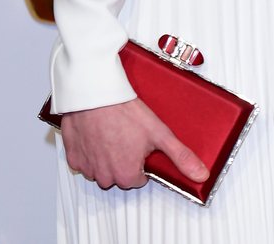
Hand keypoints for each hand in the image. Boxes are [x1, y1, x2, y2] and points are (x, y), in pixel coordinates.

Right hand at [60, 97, 207, 190]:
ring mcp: (87, 167)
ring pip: (101, 169)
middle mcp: (104, 176)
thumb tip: (200, 174)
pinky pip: (83, 160)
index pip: (139, 179)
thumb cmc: (125, 111)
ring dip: (107, 156)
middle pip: (119, 175)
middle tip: (128, 135)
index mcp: (126, 174)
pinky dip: (90, 150)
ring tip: (114, 132)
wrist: (96, 93)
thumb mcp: (160, 133)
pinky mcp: (73, 156)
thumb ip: (181, 157)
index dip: (143, 160)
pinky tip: (98, 134)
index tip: (141, 144)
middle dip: (125, 159)